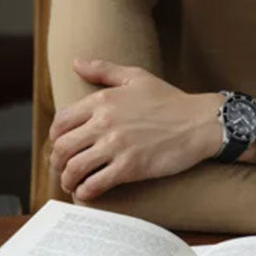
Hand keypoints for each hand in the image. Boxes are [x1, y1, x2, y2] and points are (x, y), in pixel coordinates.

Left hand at [49, 58, 222, 200]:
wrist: (199, 122)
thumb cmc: (170, 100)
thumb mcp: (136, 76)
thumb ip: (103, 69)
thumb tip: (76, 62)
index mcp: (103, 100)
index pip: (62, 121)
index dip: (56, 137)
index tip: (61, 145)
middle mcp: (105, 122)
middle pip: (63, 147)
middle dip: (56, 162)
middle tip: (62, 169)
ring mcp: (117, 146)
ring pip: (75, 167)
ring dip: (67, 179)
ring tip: (72, 184)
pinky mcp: (130, 167)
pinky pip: (95, 183)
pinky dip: (86, 191)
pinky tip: (87, 192)